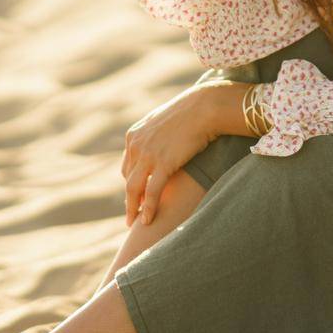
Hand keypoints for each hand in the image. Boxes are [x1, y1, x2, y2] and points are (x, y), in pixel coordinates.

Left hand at [122, 83, 221, 225]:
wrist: (204, 108)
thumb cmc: (190, 113)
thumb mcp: (164, 122)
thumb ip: (155, 136)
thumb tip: (160, 145)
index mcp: (133, 135)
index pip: (128, 166)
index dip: (132, 183)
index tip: (136, 196)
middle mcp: (135, 145)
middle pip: (128, 179)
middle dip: (130, 199)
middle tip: (132, 215)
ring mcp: (148, 154)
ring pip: (134, 189)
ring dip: (133, 209)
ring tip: (135, 224)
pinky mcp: (163, 163)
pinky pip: (151, 192)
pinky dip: (148, 208)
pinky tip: (148, 220)